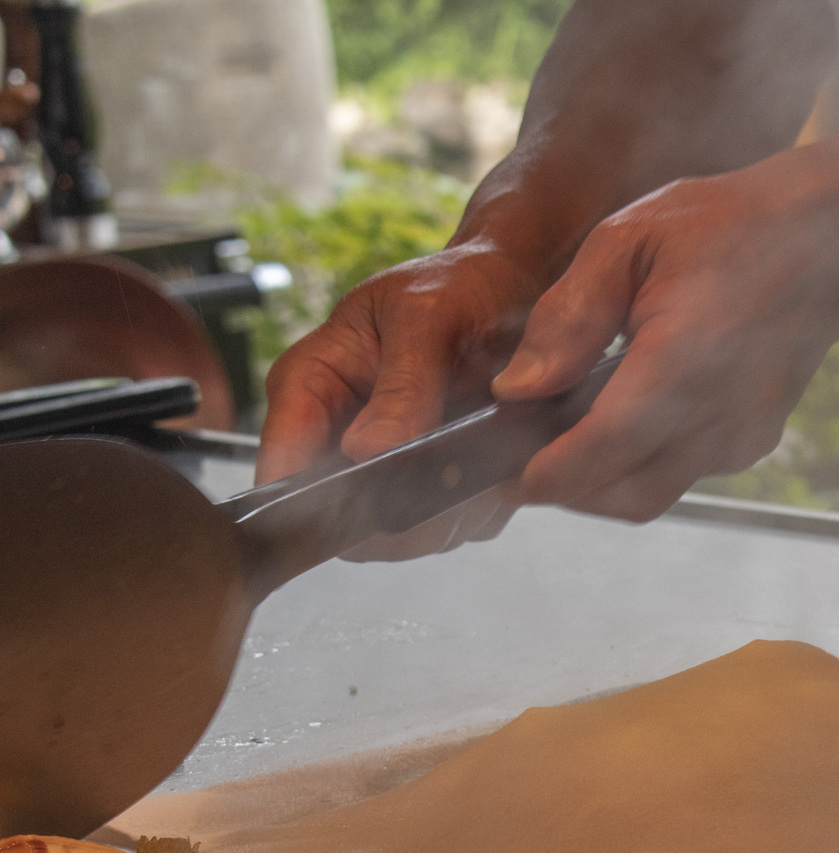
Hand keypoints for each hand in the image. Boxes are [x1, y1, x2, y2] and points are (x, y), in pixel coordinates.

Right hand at [258, 240, 543, 558]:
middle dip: (400, 515)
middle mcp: (338, 435)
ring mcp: (385, 467)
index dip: (317, 501)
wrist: (513, 290)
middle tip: (456, 484)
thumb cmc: (459, 286)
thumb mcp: (427, 317)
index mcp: (310, 387)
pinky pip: (451, 527)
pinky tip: (502, 468)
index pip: (282, 468)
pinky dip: (480, 508)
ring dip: (449, 514)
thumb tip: (368, 451)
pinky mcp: (433, 486)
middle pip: (342, 521)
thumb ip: (402, 384)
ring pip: (401, 536)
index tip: (376, 499)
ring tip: (487, 465)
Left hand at [490, 164, 838, 521]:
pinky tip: (625, 412)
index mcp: (681, 365)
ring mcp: (742, 436)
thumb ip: (566, 317)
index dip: (543, 476)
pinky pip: (685, 473)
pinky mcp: (753, 442)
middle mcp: (719, 417)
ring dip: (603, 478)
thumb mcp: (625, 241)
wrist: (827, 241)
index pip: (599, 454)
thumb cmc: (725, 227)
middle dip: (567, 489)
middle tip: (523, 455)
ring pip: (654, 493)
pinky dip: (644, 460)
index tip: (501, 472)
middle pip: (624, 495)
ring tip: (567, 432)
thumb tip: (516, 390)